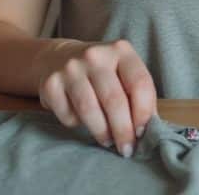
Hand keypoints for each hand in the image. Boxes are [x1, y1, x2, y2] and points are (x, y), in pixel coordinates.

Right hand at [36, 39, 157, 156]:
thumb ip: (137, 95)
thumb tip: (148, 130)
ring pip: (90, 110)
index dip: (144, 113)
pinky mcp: (51, 84)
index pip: (139, 84)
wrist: (59, 58)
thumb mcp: (123, 73)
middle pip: (114, 100)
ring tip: (108, 141)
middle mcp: (95, 55)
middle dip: (123, 131)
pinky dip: (77, 125)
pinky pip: (68, 116)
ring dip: (102, 132)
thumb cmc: (102, 73)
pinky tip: (82, 121)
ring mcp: (70, 68)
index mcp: (120, 50)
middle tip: (126, 149)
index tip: (143, 134)